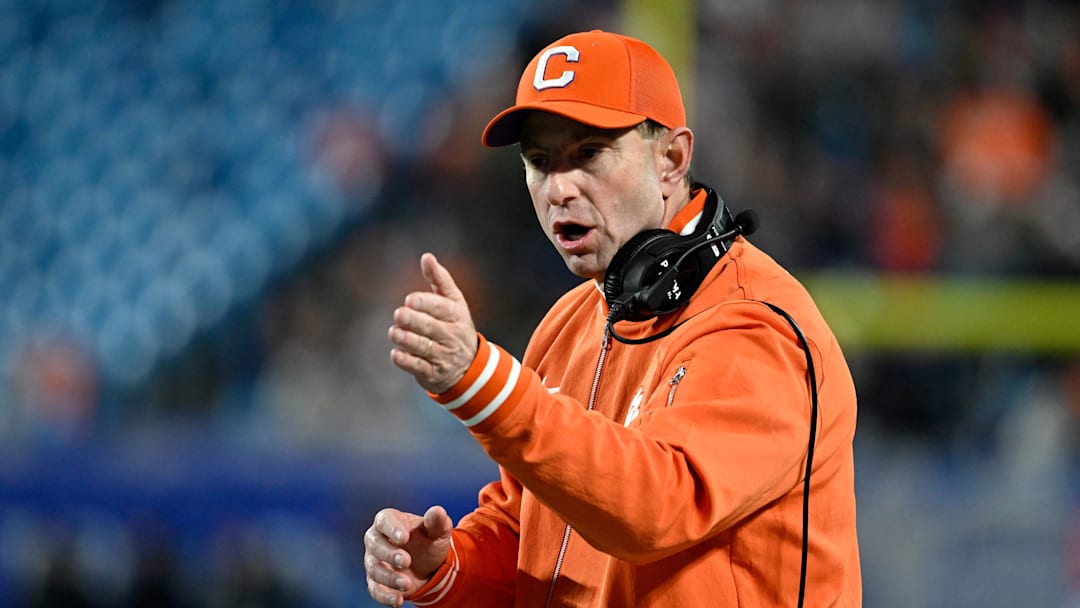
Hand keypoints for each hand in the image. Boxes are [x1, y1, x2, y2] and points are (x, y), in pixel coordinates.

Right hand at [364, 506, 453, 606]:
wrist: (430, 566)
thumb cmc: (429, 541)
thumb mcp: (438, 531)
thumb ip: (437, 522)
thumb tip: (437, 511)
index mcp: (389, 521)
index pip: (384, 520)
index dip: (392, 528)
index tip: (404, 537)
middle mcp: (377, 540)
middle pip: (375, 544)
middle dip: (390, 554)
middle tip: (406, 561)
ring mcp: (374, 562)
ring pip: (374, 569)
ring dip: (389, 577)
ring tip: (407, 584)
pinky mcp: (377, 582)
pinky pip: (376, 590)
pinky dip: (386, 596)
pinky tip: (398, 600)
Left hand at [389, 253, 477, 393]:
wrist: (469, 367)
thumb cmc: (454, 326)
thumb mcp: (454, 302)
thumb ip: (439, 279)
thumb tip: (426, 257)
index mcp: (456, 315)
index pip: (442, 308)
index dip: (426, 303)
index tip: (410, 299)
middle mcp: (452, 336)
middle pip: (432, 328)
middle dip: (415, 321)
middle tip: (399, 314)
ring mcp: (443, 356)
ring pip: (424, 347)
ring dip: (407, 340)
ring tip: (394, 333)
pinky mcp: (433, 373)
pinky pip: (419, 368)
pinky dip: (406, 361)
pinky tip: (395, 354)